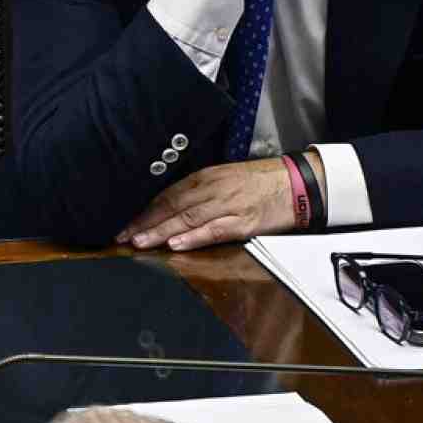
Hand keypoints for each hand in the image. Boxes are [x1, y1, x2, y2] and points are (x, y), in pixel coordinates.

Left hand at [117, 158, 295, 250]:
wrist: (299, 181)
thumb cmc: (260, 182)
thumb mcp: (224, 178)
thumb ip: (197, 192)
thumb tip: (169, 207)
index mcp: (205, 178)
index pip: (167, 195)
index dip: (144, 211)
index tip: (125, 224)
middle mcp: (213, 189)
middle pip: (172, 206)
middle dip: (145, 223)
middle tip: (123, 236)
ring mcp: (228, 205)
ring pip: (188, 218)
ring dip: (161, 231)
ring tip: (140, 242)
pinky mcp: (245, 222)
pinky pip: (215, 230)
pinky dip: (194, 237)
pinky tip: (176, 244)